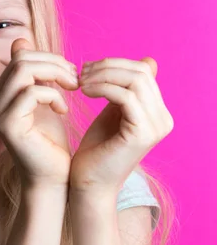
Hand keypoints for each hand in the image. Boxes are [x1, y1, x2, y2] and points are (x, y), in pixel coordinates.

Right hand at [0, 38, 79, 187]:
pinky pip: (31, 93)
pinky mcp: (7, 125)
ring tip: (72, 89)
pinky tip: (63, 110)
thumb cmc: (50, 140)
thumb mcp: (43, 98)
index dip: (48, 58)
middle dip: (54, 64)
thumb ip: (34, 73)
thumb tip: (20, 40)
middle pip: (21, 60)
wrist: (52, 177)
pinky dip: (53, 96)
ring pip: (24, 71)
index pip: (19, 56)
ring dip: (55, 76)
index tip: (69, 72)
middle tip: (76, 79)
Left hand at [70, 57, 173, 193]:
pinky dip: (102, 88)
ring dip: (102, 76)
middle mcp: (163, 119)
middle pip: (141, 73)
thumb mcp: (113, 112)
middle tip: (81, 73)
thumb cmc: (96, 149)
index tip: (87, 69)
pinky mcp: (142, 133)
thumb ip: (125, 89)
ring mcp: (156, 127)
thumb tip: (147, 60)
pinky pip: (125, 96)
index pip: (143, 72)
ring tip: (80, 82)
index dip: (114, 64)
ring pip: (134, 81)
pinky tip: (83, 92)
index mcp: (158, 112)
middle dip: (107, 67)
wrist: (88, 183)